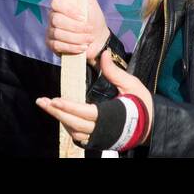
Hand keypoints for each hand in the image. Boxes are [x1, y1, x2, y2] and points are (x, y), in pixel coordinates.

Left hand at [36, 53, 153, 146]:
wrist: (151, 126)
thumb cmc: (142, 104)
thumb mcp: (131, 84)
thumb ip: (114, 71)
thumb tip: (103, 53)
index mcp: (110, 115)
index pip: (85, 112)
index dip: (69, 107)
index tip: (55, 100)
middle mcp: (102, 129)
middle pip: (74, 123)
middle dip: (56, 112)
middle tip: (41, 102)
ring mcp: (99, 137)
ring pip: (74, 131)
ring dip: (60, 118)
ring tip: (47, 106)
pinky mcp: (98, 140)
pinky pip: (79, 135)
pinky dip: (68, 125)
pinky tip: (60, 115)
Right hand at [46, 0, 108, 63]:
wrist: (97, 40)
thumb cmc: (93, 19)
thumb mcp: (91, 2)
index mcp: (61, 4)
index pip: (56, 2)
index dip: (69, 10)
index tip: (83, 16)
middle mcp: (53, 16)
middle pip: (57, 20)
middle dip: (77, 28)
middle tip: (90, 30)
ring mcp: (51, 31)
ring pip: (58, 34)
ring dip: (77, 38)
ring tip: (89, 39)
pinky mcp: (51, 44)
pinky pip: (58, 46)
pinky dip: (72, 47)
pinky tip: (82, 47)